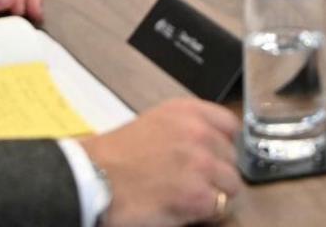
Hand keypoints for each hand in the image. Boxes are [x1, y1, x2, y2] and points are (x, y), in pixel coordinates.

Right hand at [82, 99, 243, 226]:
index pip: (230, 125)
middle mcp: (199, 133)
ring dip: (213, 195)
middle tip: (192, 183)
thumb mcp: (153, 124)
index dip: (222, 145)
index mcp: (187, 111)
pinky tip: (182, 210)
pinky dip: (204, 213)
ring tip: (187, 199)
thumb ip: (185, 128)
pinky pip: (219, 208)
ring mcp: (202, 164)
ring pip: (231, 185)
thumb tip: (208, 146)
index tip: (213, 157)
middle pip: (232, 158)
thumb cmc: (114, 156)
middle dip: (216, 173)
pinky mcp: (198, 195)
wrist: (93, 180)